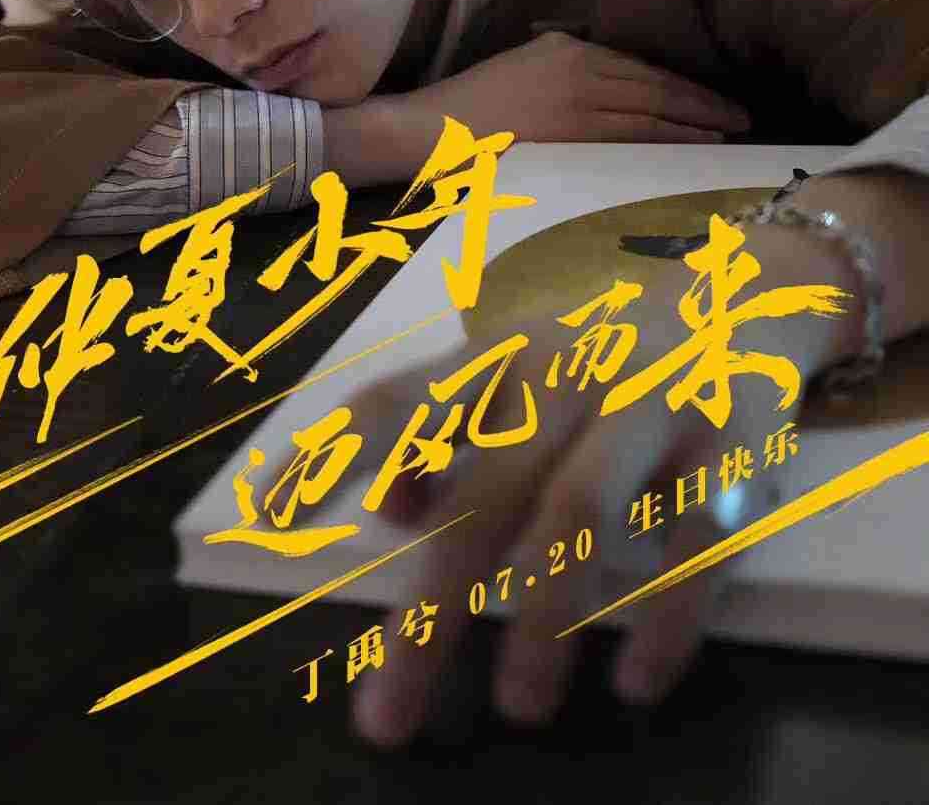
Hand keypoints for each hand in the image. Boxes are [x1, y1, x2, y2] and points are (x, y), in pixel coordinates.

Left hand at [333, 259, 826, 747]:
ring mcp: (649, 403)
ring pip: (580, 511)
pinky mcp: (732, 445)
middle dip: (432, 606)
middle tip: (388, 713)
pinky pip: (699, 539)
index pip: (397, 403)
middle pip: (484, 491)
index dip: (327, 457)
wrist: (745, 296)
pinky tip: (637, 680)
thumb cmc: (604, 353)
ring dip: (543, 613)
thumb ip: (448, 431)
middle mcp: (565, 372)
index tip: (265, 525)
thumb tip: (389, 507)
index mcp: (500, 354)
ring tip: (516, 703)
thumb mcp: (518, 371)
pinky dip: (667, 615)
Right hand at [396, 30, 750, 146]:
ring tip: (730, 132)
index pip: (640, 66)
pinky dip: (671, 139)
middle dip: (703, 101)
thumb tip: (605, 89)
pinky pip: (635, 136)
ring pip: (653, 110)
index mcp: (569, 49)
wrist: (434, 128)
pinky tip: (697, 145)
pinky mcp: (572, 132)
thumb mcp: (523, 69)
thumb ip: (564, 70)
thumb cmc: (472, 108)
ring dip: (697, 122)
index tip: (711, 97)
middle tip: (743, 115)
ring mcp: (578, 99)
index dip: (682, 83)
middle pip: (656, 85)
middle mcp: (580, 67)